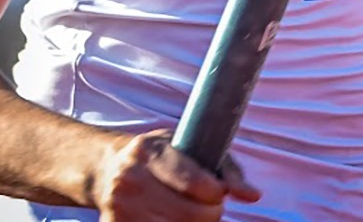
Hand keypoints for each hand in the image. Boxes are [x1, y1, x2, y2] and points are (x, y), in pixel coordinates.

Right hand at [92, 129, 259, 220]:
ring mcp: (119, 207)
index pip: (195, 182)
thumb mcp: (192, 147)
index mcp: (149, 151)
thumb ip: (227, 170)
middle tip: (208, 207)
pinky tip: (172, 219)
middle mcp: (130, 178)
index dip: (215, 192)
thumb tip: (251, 195)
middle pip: (191, 215)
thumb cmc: (163, 158)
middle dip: (209, 214)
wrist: (110, 169)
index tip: (217, 191)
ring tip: (190, 214)